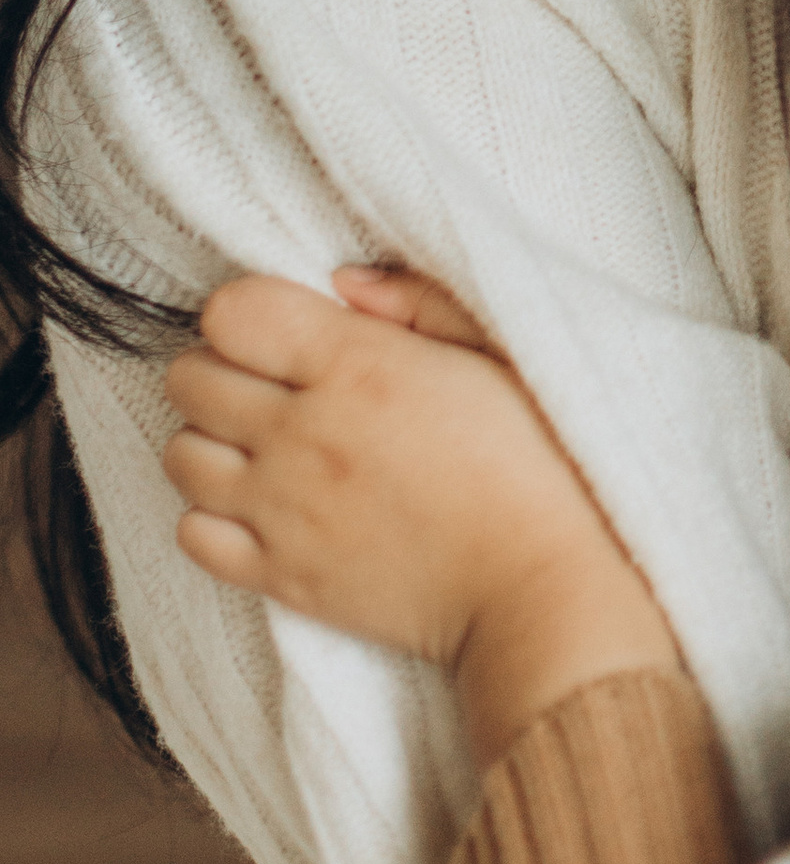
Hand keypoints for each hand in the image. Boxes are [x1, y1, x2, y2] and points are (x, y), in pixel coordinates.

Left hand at [163, 268, 681, 766]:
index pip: (232, 313)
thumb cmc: (532, 458)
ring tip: (261, 441)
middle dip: (219, 366)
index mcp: (357, 366)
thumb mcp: (493, 350)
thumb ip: (416, 300)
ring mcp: (283, 510)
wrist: (534, 581)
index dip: (247, 309)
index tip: (283, 326)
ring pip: (181, 454)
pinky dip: (210, 513)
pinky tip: (259, 503)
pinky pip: (193, 534)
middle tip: (268, 378)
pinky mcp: (280, 576)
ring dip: (209, 438)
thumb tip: (342, 281)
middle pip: (191, 379)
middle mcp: (302, 435)